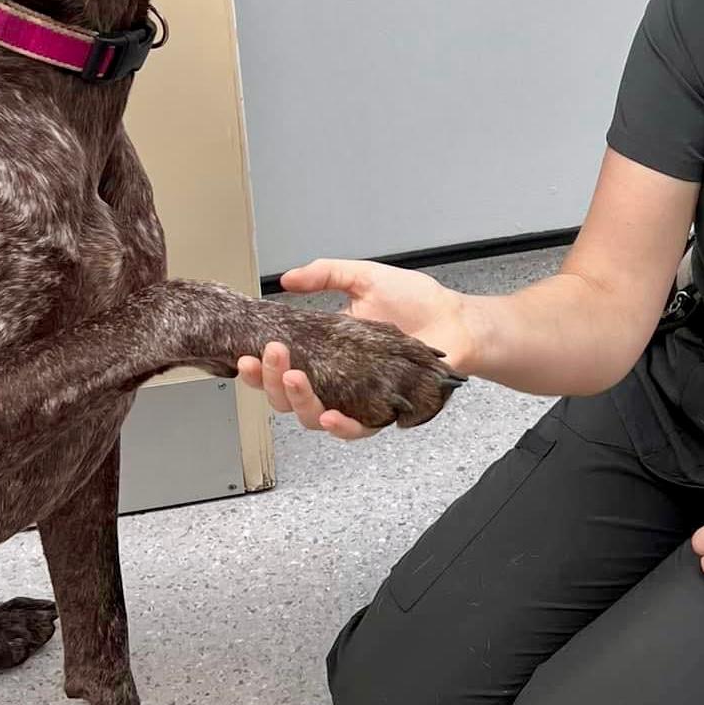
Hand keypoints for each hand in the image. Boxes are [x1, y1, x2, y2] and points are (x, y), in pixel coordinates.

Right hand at [236, 259, 472, 440]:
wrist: (457, 320)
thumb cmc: (417, 303)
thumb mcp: (364, 278)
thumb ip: (326, 275)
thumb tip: (287, 279)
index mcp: (325, 351)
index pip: (282, 367)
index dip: (258, 367)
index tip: (246, 354)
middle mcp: (335, 379)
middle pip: (287, 397)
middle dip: (269, 380)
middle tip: (268, 356)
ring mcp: (357, 398)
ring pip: (312, 416)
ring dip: (297, 400)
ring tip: (293, 378)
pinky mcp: (383, 411)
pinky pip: (355, 429)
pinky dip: (339, 425)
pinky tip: (328, 414)